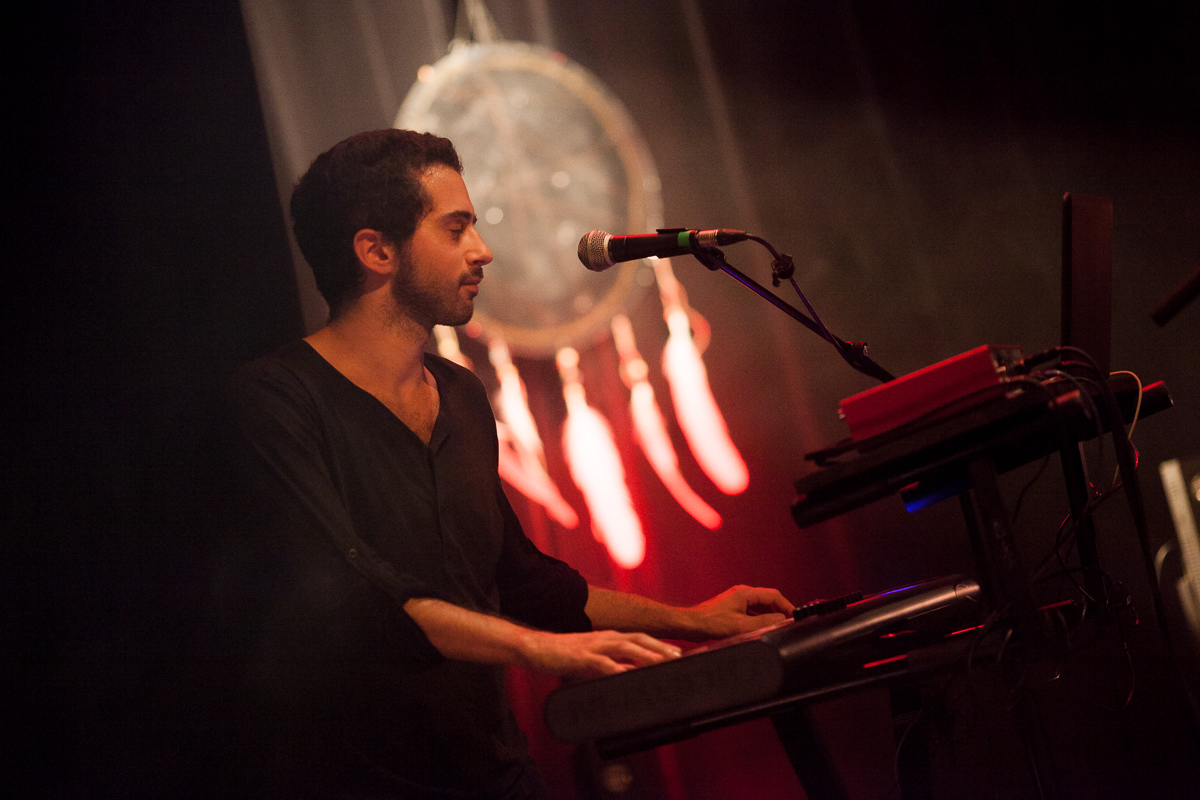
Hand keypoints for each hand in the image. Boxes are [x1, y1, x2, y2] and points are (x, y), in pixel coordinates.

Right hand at [519, 629, 681, 680]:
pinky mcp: (581, 657)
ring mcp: (594, 646)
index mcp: (609, 637)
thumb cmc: (564, 654)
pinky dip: (616, 668)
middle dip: (660, 647)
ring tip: (661, 662)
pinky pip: (602, 663)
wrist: (536, 648)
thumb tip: (631, 672)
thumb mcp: (593, 658)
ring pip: (625, 647)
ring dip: (645, 654)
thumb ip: (612, 663)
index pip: (640, 638)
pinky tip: (627, 675)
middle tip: (679, 656)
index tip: (678, 652)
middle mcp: (605, 638)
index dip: (660, 644)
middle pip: (639, 639)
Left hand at [684, 585, 794, 639]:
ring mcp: (736, 601)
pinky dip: (759, 619)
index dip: (787, 606)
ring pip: (760, 607)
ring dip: (769, 616)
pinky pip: (751, 612)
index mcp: (746, 593)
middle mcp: (742, 594)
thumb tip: (782, 620)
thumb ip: (765, 622)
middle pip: (768, 600)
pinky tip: (759, 629)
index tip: (794, 617)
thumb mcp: (742, 625)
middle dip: (779, 611)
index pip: (774, 595)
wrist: (691, 625)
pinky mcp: (732, 609)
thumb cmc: (711, 623)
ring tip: (775, 628)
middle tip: (787, 624)